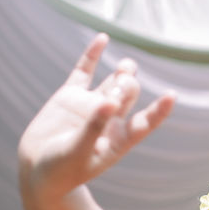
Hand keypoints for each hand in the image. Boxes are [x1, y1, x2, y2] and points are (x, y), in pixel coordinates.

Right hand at [18, 34, 175, 203]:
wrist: (37, 171)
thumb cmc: (61, 171)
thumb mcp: (77, 153)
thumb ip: (93, 128)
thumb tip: (111, 102)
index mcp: (118, 140)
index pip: (145, 122)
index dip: (159, 110)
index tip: (171, 96)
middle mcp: (109, 120)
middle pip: (128, 94)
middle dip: (127, 86)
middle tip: (119, 86)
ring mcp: (90, 105)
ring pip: (113, 80)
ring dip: (123, 71)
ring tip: (126, 68)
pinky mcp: (70, 96)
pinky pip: (84, 71)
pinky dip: (93, 55)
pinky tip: (103, 38)